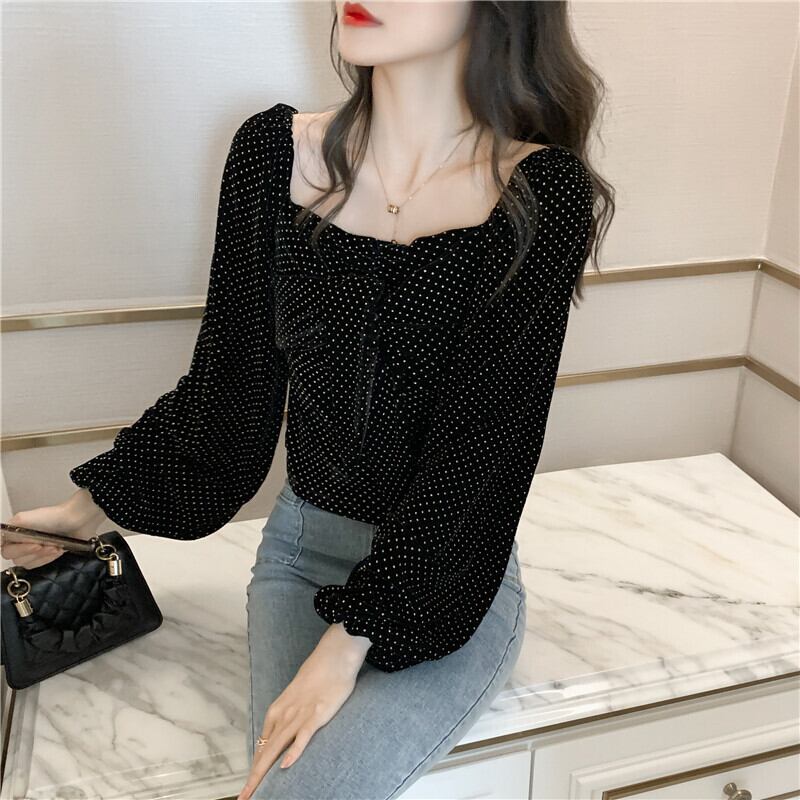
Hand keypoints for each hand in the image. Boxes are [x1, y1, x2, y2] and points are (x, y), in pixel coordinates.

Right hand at [1, 488, 104, 568]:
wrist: (79, 519)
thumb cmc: (55, 516)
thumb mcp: (24, 518)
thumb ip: (7, 529)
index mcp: (13, 531)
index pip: (2, 547)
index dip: (15, 548)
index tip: (30, 544)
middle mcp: (20, 540)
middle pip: (13, 557)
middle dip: (30, 551)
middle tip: (42, 544)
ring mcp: (32, 549)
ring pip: (26, 563)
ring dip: (41, 555)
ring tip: (53, 546)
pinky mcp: (45, 556)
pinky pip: (38, 565)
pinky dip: (48, 558)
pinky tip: (57, 550)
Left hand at [237, 623, 370, 799]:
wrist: (333, 656)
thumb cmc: (318, 675)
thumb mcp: (298, 696)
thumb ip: (290, 713)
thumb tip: (287, 730)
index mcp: (277, 711)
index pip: (261, 746)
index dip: (254, 768)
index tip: (248, 786)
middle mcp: (284, 716)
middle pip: (264, 752)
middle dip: (253, 778)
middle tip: (243, 797)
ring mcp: (299, 716)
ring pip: (277, 749)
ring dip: (263, 773)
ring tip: (253, 791)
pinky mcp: (316, 715)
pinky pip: (302, 737)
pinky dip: (293, 752)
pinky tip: (285, 766)